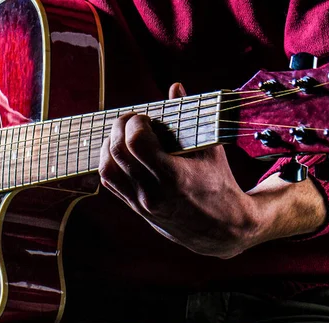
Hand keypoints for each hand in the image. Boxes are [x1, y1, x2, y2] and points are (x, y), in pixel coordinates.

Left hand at [99, 83, 263, 258]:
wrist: (222, 230)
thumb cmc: (220, 186)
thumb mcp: (210, 150)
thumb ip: (189, 117)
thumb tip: (175, 86)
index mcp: (173, 176)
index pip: (136, 142)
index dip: (135, 122)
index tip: (145, 117)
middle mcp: (152, 192)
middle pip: (117, 152)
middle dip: (119, 128)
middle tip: (131, 120)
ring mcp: (141, 203)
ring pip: (106, 169)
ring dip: (109, 145)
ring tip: (124, 135)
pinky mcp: (136, 209)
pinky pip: (110, 183)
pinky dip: (110, 163)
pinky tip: (123, 153)